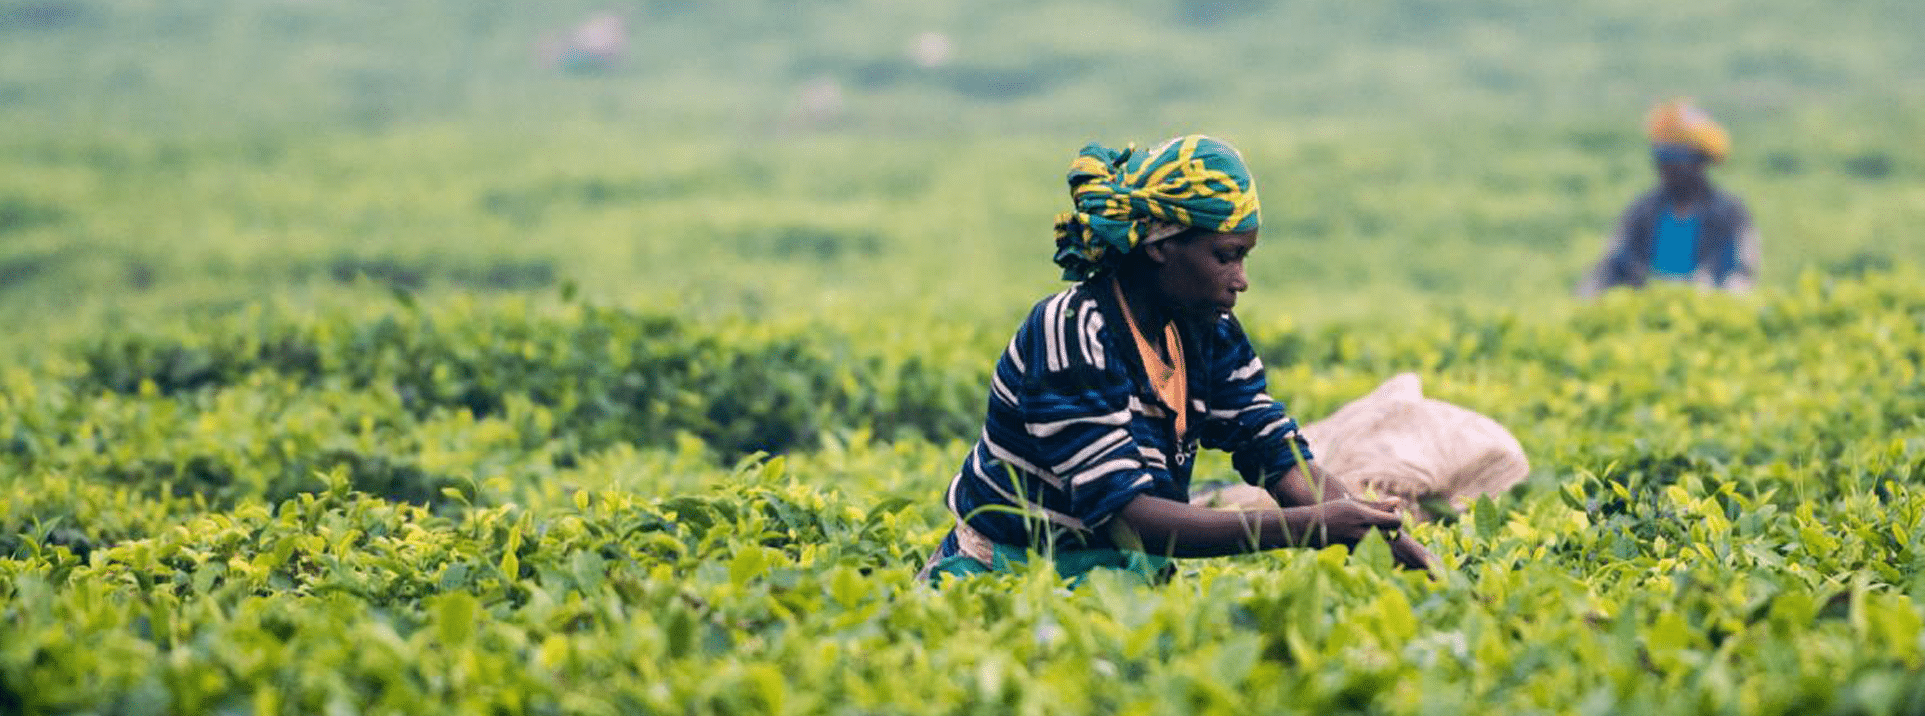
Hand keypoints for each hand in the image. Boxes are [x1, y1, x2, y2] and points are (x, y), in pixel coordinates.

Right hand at [1313, 498, 1438, 574]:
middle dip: (1392, 530)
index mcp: (1364, 516)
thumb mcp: (1353, 504)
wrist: (1309, 527)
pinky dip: (1369, 545)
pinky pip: (1369, 550)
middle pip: (1392, 535)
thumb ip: (1377, 504)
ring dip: (1382, 538)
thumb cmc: (1332, 511)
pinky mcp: (1353, 553)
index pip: (1396, 521)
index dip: (1398, 518)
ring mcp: (1358, 544)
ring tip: (1373, 530)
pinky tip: (1361, 537)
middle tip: (1385, 523)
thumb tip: (1398, 501)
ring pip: (1382, 544)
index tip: (1392, 514)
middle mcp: (1362, 532)